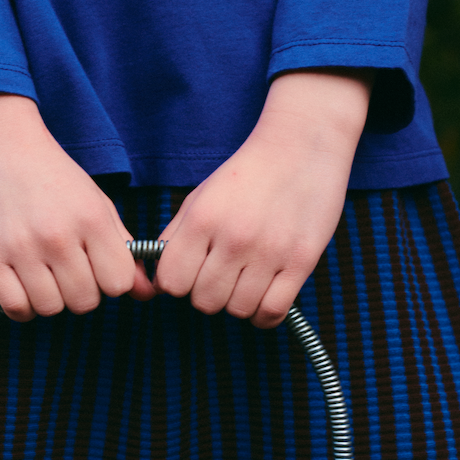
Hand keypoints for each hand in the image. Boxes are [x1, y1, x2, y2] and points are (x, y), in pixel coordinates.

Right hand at [0, 92, 154, 319]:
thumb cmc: (52, 177)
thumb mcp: (97, 204)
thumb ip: (124, 250)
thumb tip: (147, 294)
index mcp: (91, 219)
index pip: (118, 284)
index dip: (110, 280)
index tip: (97, 266)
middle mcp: (58, 235)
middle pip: (84, 302)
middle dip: (81, 291)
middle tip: (67, 269)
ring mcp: (20, 247)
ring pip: (50, 309)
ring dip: (50, 299)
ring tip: (43, 274)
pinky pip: (15, 307)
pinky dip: (23, 306)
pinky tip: (24, 286)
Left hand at [154, 71, 371, 328]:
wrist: (302, 145)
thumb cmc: (248, 173)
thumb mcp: (201, 196)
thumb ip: (176, 236)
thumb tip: (158, 278)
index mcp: (202, 220)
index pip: (171, 283)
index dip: (177, 284)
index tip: (189, 274)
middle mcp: (234, 238)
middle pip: (204, 302)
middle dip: (208, 294)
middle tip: (221, 275)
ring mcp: (270, 252)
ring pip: (237, 310)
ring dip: (238, 302)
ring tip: (245, 280)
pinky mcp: (302, 261)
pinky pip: (272, 312)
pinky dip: (264, 314)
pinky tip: (264, 296)